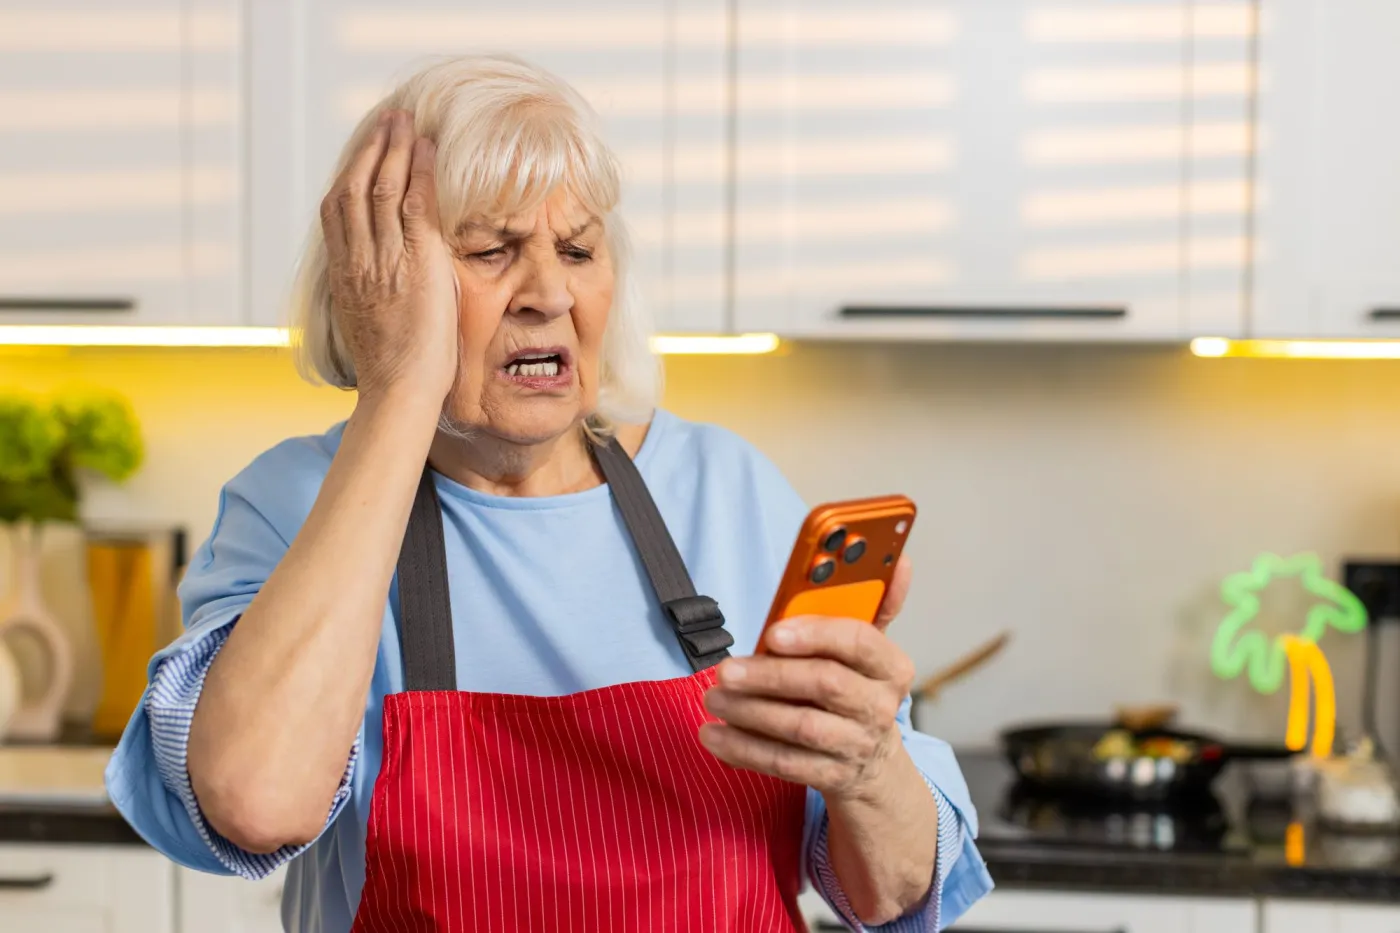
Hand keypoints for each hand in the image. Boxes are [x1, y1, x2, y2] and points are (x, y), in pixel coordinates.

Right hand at [320, 109, 458, 404]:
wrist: (399, 392)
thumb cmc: (393, 371)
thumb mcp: (372, 322)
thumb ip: (373, 292)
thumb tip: (384, 282)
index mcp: (344, 275)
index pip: (337, 211)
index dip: (349, 174)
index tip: (364, 153)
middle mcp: (358, 261)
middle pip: (353, 187)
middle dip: (370, 149)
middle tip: (386, 120)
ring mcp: (384, 260)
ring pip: (380, 188)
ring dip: (393, 149)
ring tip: (404, 121)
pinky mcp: (415, 263)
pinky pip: (414, 205)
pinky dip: (419, 172)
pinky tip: (427, 149)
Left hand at [700, 556, 915, 801]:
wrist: (872, 764)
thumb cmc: (857, 689)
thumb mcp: (868, 650)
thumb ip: (872, 603)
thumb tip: (900, 560)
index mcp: (891, 666)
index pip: (858, 641)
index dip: (815, 634)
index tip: (773, 632)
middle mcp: (879, 707)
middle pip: (825, 685)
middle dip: (770, 675)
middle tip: (725, 668)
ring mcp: (855, 745)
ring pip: (801, 727)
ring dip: (750, 712)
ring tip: (714, 697)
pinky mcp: (830, 776)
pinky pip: (784, 763)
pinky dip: (744, 749)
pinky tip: (714, 734)